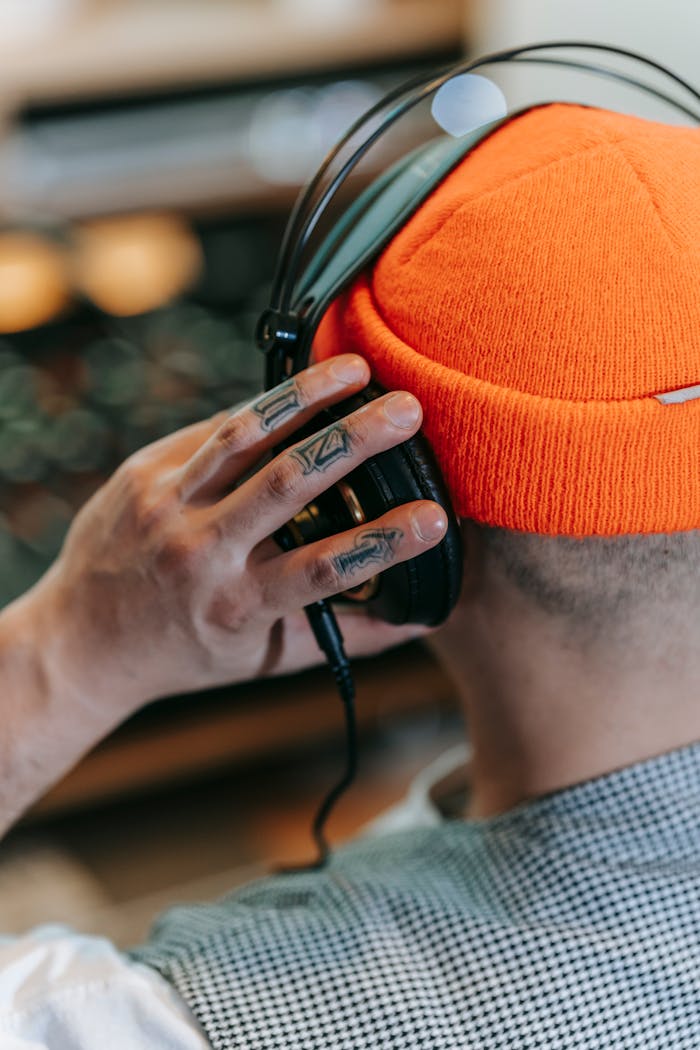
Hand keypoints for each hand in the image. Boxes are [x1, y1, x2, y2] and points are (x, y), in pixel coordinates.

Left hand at [30, 354, 447, 718]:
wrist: (82, 639)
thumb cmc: (184, 651)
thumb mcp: (264, 660)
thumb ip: (342, 640)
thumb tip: (416, 621)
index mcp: (237, 605)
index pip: (324, 568)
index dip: (384, 542)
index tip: (435, 517)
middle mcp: (200, 553)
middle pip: (288, 483)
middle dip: (355, 441)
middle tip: (408, 411)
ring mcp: (167, 506)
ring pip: (245, 436)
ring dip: (307, 398)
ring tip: (357, 371)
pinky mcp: (145, 473)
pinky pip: (212, 431)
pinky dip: (262, 410)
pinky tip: (303, 391)